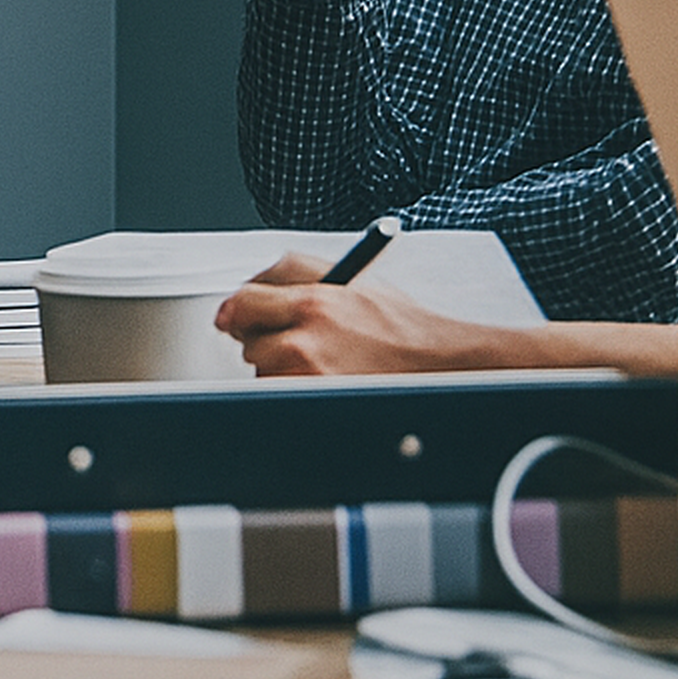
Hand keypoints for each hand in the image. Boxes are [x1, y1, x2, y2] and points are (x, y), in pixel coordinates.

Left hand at [212, 251, 495, 378]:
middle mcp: (305, 341)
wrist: (441, 369)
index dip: (237, 310)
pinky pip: (280, 399)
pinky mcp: (313, 407)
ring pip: (263, 373)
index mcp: (314, 302)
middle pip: (248, 340)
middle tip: (303, 343)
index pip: (244, 301)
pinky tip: (323, 387)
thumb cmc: (403, 328)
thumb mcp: (355, 279)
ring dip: (282, 371)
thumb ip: (299, 271)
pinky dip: (293, 395)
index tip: (236, 318)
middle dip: (267, 340)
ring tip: (325, 367)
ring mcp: (306, 379)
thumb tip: (250, 287)